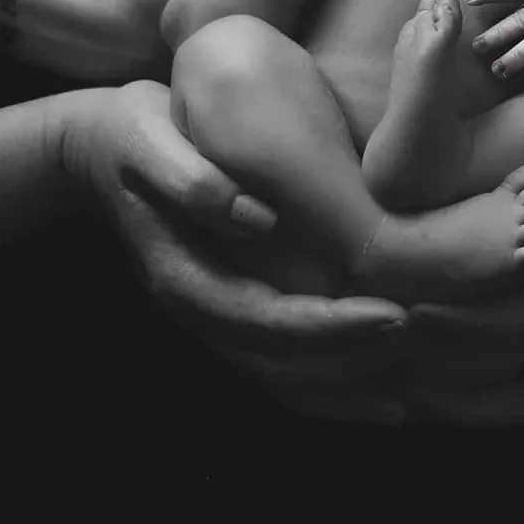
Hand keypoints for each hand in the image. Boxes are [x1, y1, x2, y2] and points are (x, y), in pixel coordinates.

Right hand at [61, 79, 411, 423]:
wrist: (97, 148)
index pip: (265, 322)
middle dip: (355, 361)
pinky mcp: (232, 305)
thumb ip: (190, 179)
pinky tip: (382, 387)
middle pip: (283, 364)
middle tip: (426, 342)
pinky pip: (283, 362)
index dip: (330, 328)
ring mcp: (216, 315)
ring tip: (418, 387)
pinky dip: (332, 382)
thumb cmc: (131, 136)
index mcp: (183, 279)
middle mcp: (202, 311)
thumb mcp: (147, 141)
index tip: (393, 316)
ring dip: (349, 387)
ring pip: (286, 379)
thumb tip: (257, 219)